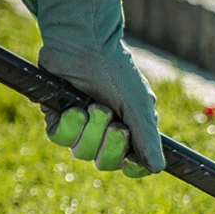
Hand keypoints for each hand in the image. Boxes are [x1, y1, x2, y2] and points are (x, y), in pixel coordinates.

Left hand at [19, 0, 162, 176]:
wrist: (86, 44)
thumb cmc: (117, 71)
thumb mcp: (139, 107)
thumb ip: (148, 139)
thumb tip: (157, 169)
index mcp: (129, 129)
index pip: (129, 165)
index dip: (130, 167)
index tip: (131, 160)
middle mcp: (104, 131)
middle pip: (105, 162)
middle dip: (111, 145)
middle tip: (117, 124)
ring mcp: (80, 124)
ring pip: (81, 151)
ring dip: (91, 130)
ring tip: (94, 105)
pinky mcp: (57, 115)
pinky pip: (60, 137)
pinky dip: (70, 125)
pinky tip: (76, 107)